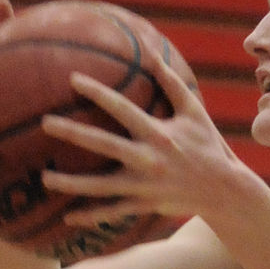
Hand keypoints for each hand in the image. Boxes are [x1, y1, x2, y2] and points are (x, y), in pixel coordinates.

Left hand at [40, 53, 234, 224]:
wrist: (224, 191)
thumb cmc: (207, 145)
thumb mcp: (194, 111)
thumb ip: (171, 82)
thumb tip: (150, 51)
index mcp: (157, 134)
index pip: (122, 109)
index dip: (98, 93)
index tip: (73, 80)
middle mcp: (147, 160)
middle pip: (103, 145)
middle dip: (73, 134)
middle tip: (46, 123)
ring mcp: (144, 186)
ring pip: (100, 186)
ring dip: (71, 183)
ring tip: (45, 178)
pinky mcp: (145, 205)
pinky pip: (113, 212)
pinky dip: (91, 216)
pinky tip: (68, 217)